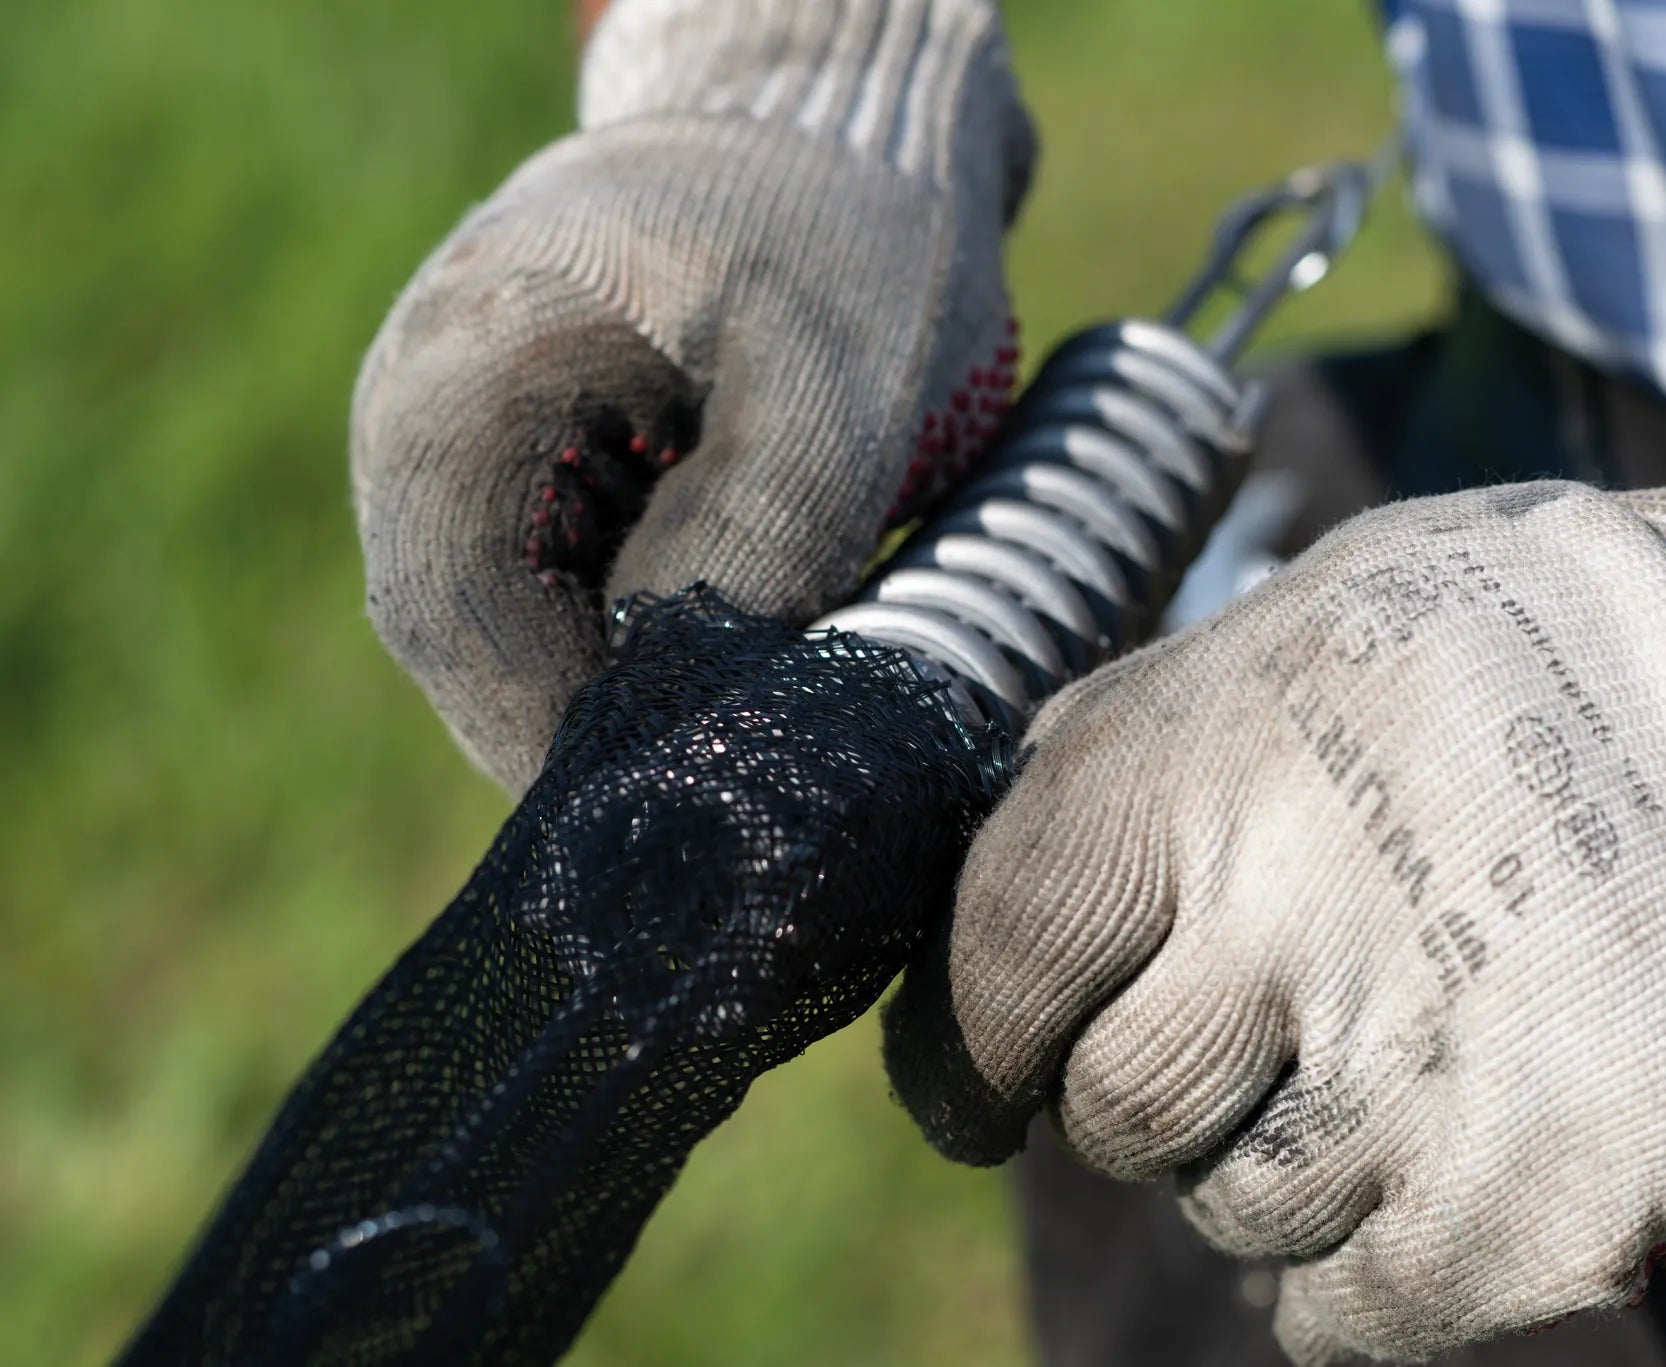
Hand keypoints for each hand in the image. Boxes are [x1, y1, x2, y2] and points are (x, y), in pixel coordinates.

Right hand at [352, 0, 1033, 790]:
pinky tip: (751, 658)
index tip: (663, 820)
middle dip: (599, 735)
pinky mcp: (559, 462)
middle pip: (484, 645)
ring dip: (632, 695)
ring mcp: (493, 443)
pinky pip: (585, 589)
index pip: (456, 622)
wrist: (840, 112)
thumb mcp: (825, 384)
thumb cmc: (835, 221)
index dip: (549, 741)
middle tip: (719, 809)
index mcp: (454, 387)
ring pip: (537, 630)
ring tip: (749, 735)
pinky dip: (661, 640)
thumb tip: (686, 712)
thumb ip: (752, 540)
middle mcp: (441, 426)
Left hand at [887, 357, 1665, 1360]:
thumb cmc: (1543, 645)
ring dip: (1277, 1164)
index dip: (981, 1034)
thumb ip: (1135, 734)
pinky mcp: (1528, 1209)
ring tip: (1396, 1049)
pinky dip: (1363, 1261)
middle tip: (1248, 1037)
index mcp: (1191, 765)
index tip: (992, 1074)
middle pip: (1113, 1112)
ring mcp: (1407, 1081)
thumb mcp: (1305, 621)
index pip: (999, 959)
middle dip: (1150, 1093)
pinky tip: (1436, 1155)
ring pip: (1230, 1217)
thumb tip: (1008, 830)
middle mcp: (1276, 924)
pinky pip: (1345, 1313)